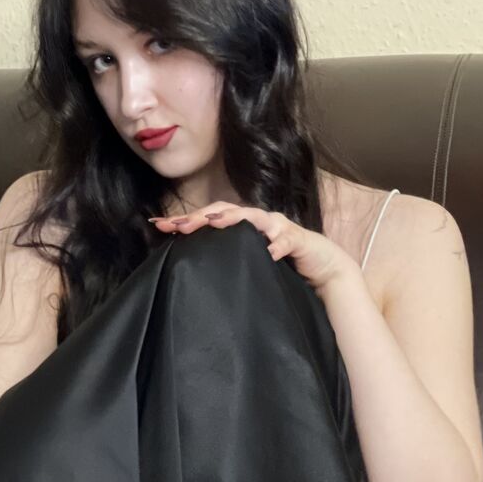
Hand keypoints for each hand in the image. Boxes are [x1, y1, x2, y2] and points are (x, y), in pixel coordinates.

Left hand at [149, 202, 355, 291]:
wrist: (323, 270)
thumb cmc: (281, 267)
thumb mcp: (247, 262)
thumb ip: (226, 259)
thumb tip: (189, 266)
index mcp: (242, 226)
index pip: (208, 218)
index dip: (185, 220)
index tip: (159, 226)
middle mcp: (257, 221)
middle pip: (224, 211)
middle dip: (200, 216)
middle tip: (179, 225)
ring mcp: (278, 227)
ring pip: (253, 217)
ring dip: (234, 218)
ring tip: (215, 223)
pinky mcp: (298, 240)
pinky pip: (287, 240)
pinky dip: (278, 245)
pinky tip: (269, 253)